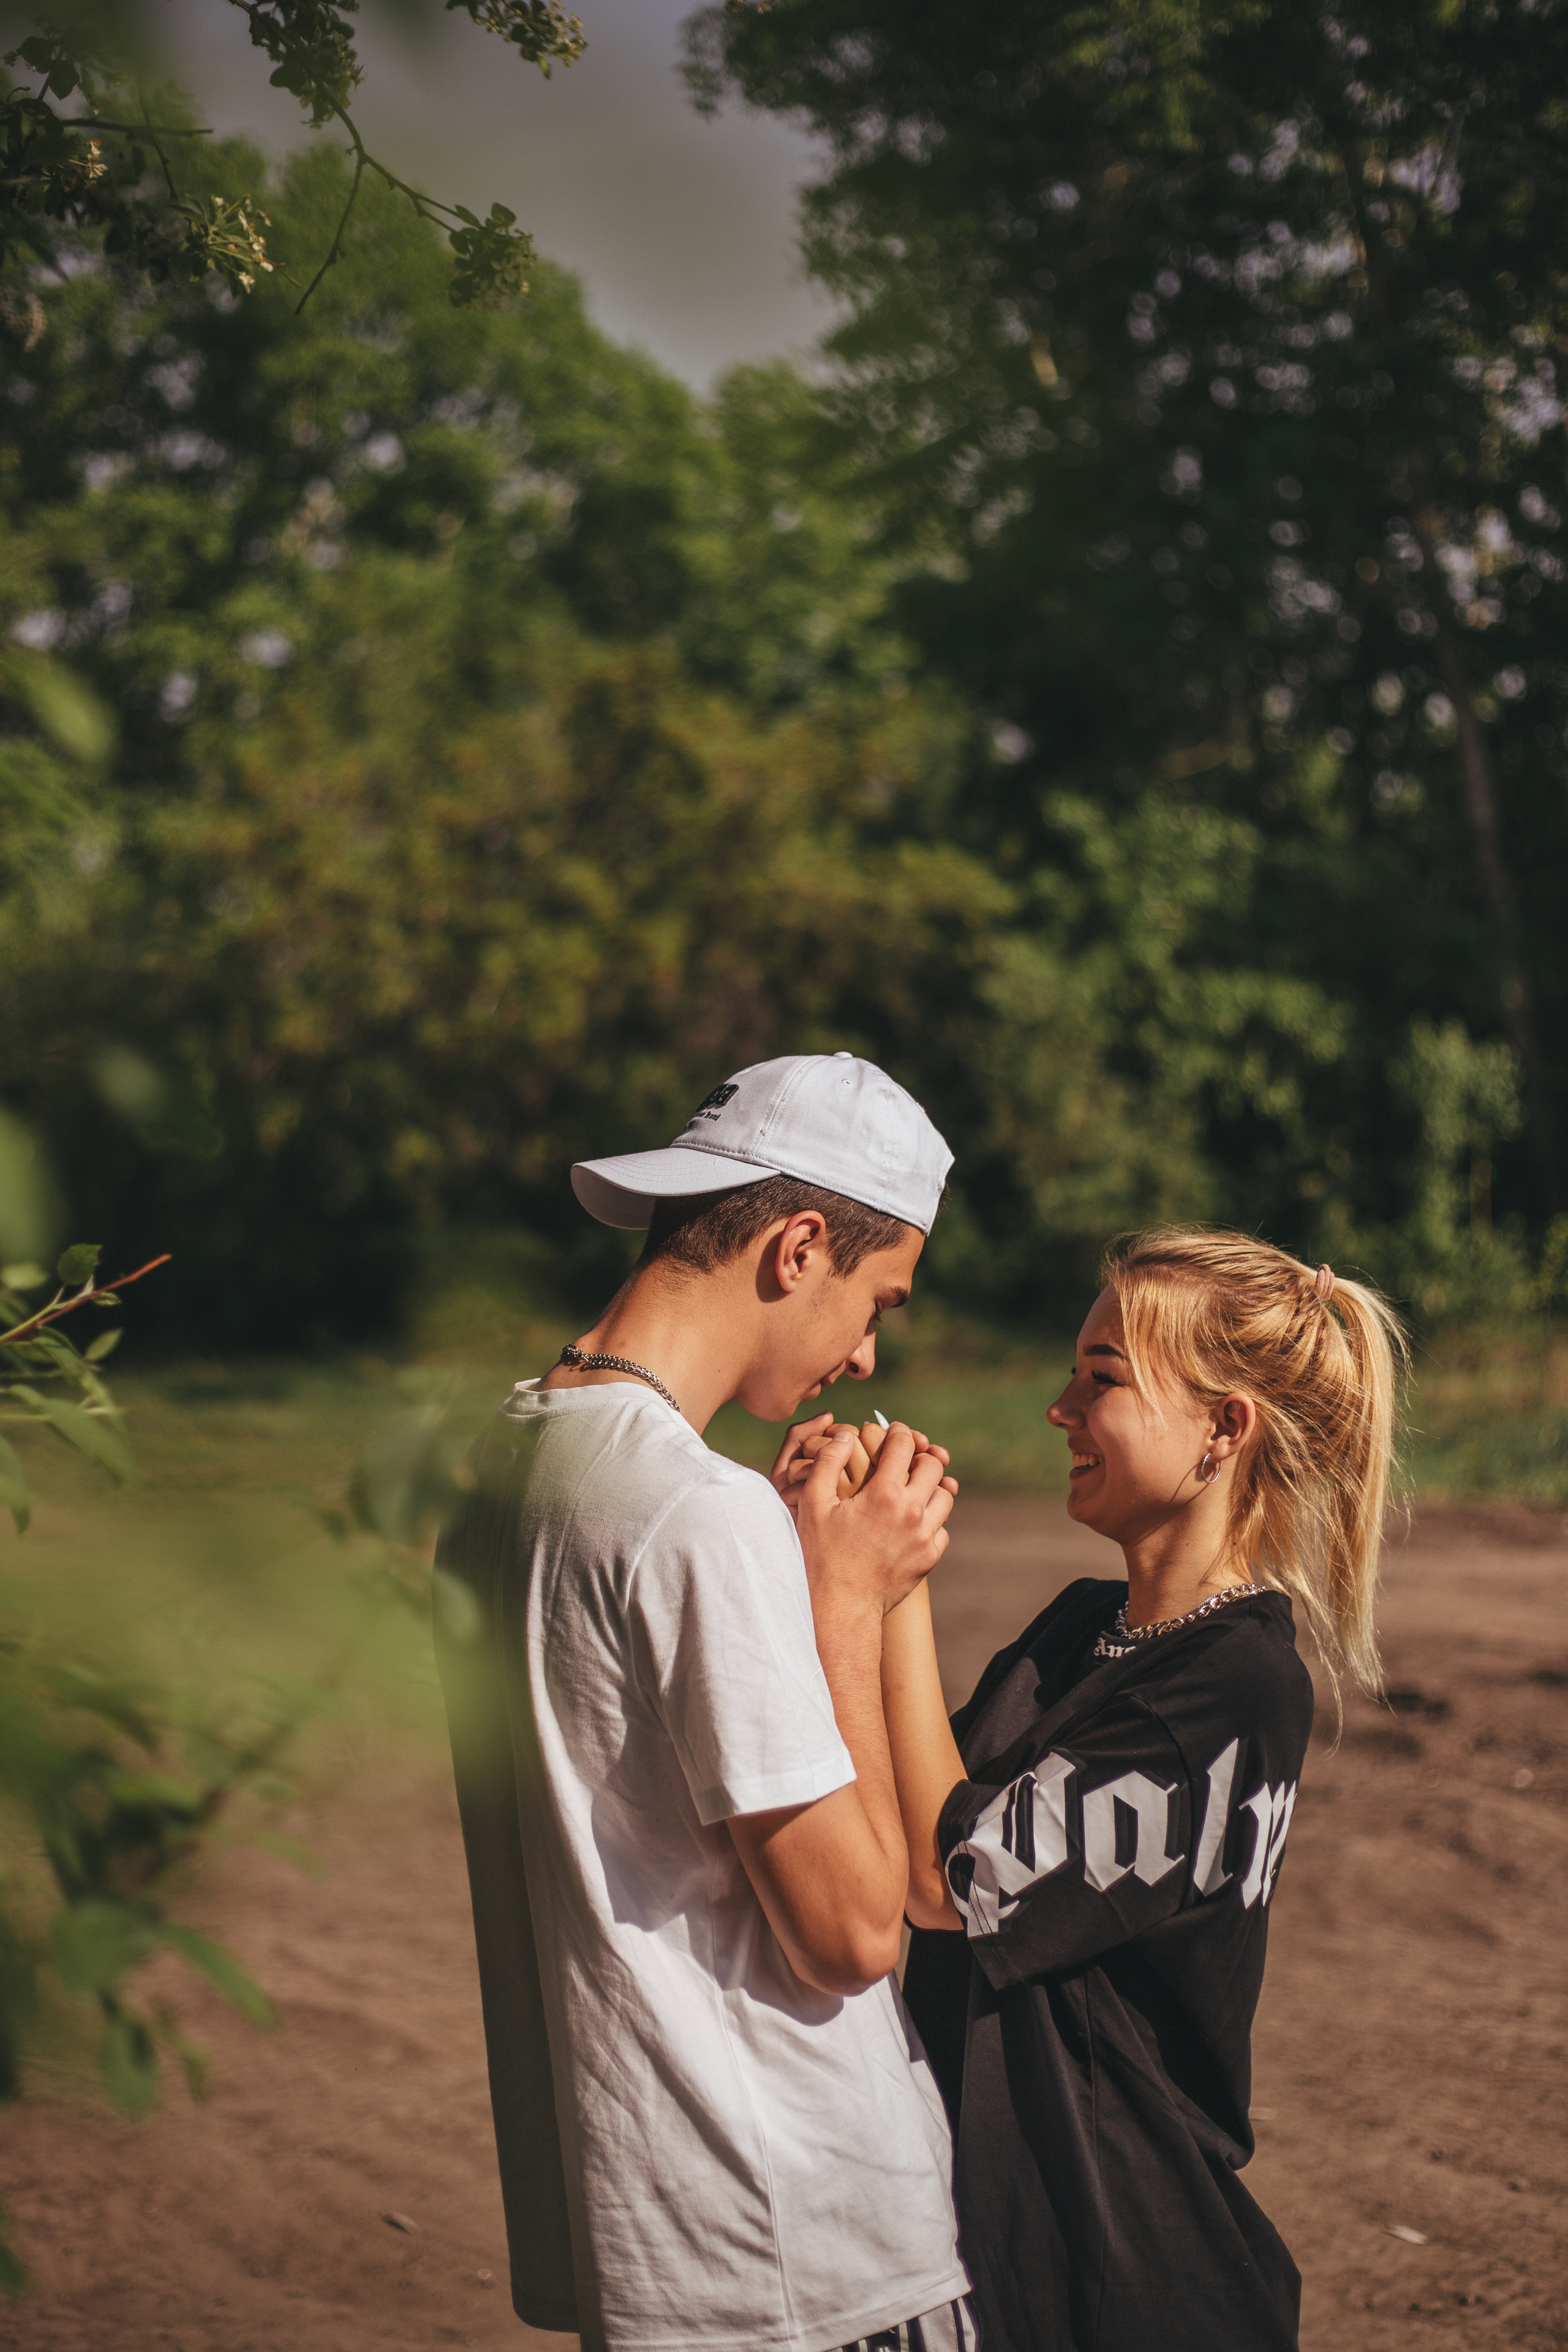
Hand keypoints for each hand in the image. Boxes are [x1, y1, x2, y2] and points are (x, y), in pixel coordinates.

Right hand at [795, 1422, 956, 1619]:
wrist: (841, 1606)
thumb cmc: (821, 1555)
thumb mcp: (813, 1504)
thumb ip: (828, 1462)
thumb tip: (844, 1434)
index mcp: (883, 1494)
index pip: (904, 1444)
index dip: (898, 1432)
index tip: (893, 1433)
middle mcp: (911, 1512)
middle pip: (934, 1466)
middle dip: (919, 1456)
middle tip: (903, 1460)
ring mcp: (924, 1536)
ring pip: (945, 1496)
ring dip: (929, 1487)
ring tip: (909, 1490)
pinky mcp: (929, 1558)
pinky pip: (943, 1528)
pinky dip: (931, 1519)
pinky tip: (911, 1522)